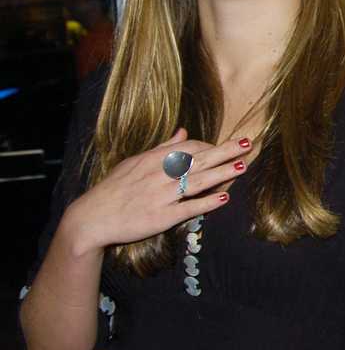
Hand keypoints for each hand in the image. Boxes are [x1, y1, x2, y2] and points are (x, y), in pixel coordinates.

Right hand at [62, 129, 250, 256]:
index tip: (225, 147)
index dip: (210, 146)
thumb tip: (184, 131)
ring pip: (197, 182)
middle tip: (247, 144)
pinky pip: (188, 208)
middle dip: (225, 151)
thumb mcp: (135, 162)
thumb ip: (162, 147)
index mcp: (153, 159)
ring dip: (222, 173)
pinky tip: (223, 198)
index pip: (189, 147)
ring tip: (242, 166)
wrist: (92, 218)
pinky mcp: (161, 217)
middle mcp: (159, 175)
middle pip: (198, 160)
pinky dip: (206, 203)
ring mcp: (161, 196)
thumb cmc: (115, 188)